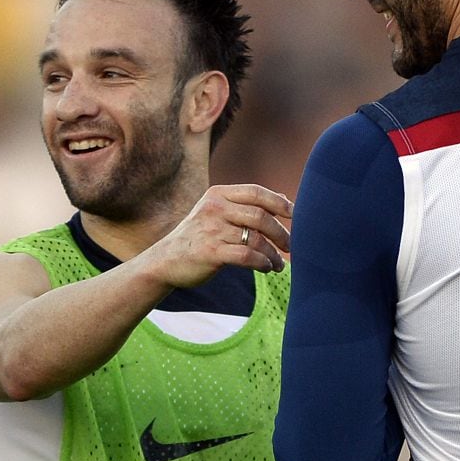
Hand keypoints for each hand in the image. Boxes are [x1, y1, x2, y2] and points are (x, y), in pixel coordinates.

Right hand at [153, 183, 292, 285]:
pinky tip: (266, 268)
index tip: (294, 215)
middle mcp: (215, 208)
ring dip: (273, 254)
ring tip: (279, 264)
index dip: (279, 202)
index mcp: (218, 195)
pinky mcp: (211, 252)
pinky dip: (262, 262)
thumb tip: (283, 198)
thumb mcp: (216, 213)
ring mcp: (212, 230)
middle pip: (260, 216)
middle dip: (281, 232)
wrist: (165, 261)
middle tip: (290, 246)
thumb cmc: (198, 237)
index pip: (256, 192)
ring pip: (256, 239)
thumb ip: (245, 206)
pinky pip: (247, 255)